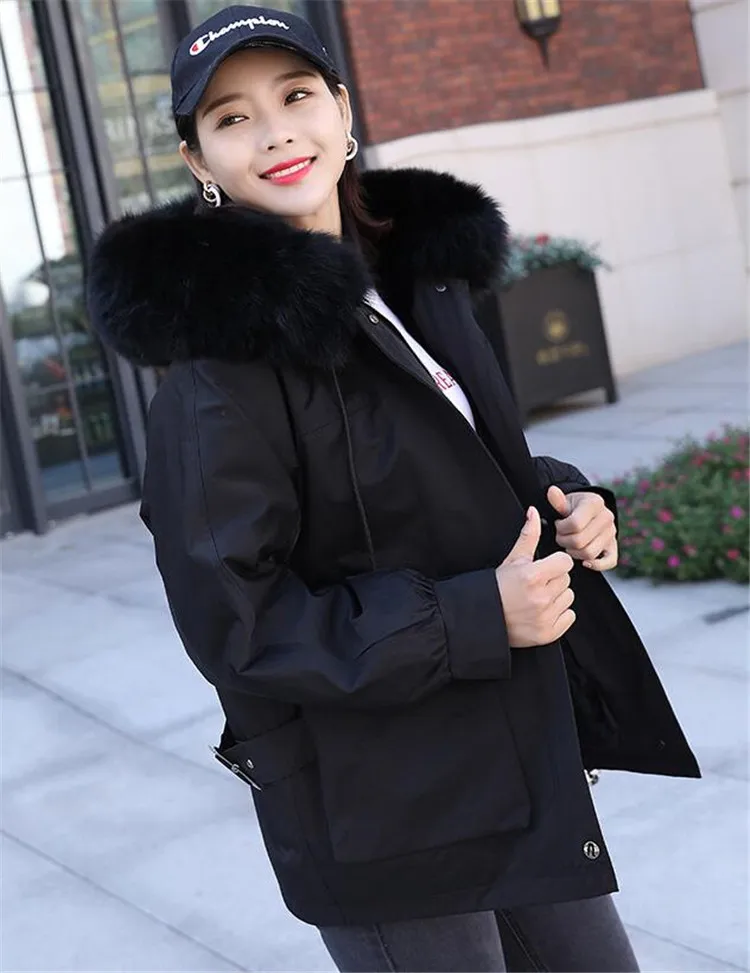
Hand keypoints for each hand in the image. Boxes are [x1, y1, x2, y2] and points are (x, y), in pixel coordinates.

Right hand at [495, 506, 575, 647]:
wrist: (483, 618)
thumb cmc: (497, 588)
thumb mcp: (512, 559)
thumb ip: (528, 536)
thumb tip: (533, 512)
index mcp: (532, 576)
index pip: (565, 562)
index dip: (555, 563)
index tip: (544, 568)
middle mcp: (540, 597)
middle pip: (566, 580)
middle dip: (554, 580)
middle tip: (536, 585)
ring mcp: (545, 617)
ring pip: (569, 597)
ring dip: (557, 597)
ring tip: (537, 598)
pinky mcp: (548, 634)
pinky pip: (569, 617)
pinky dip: (559, 615)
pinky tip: (542, 612)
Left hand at [547, 486, 617, 571]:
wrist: (584, 513)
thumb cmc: (571, 508)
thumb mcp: (563, 502)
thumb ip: (557, 500)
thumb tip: (551, 490)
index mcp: (595, 503)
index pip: (575, 524)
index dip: (561, 529)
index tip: (558, 525)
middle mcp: (607, 517)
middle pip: (580, 541)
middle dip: (564, 541)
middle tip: (560, 536)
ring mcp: (612, 533)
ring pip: (589, 553)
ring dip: (573, 552)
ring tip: (568, 544)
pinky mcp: (614, 547)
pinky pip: (609, 562)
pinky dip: (595, 564)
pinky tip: (584, 562)